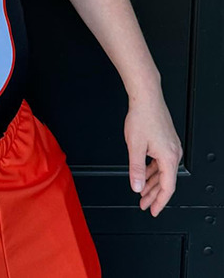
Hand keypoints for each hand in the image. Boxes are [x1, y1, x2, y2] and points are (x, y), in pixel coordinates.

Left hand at [124, 92, 181, 216]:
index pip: (167, 188)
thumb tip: (136, 186)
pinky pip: (162, 161)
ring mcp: (171, 146)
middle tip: (144, 204)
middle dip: (154, 194)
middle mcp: (174, 153)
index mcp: (169, 157)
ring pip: (163, 171)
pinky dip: (153, 170)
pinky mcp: (167, 140)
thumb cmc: (142, 117)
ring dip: (152, 182)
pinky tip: (145, 173)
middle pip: (166, 181)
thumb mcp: (135, 146)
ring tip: (142, 191)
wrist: (146, 97)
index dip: (160, 202)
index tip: (153, 210)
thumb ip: (136, 169)